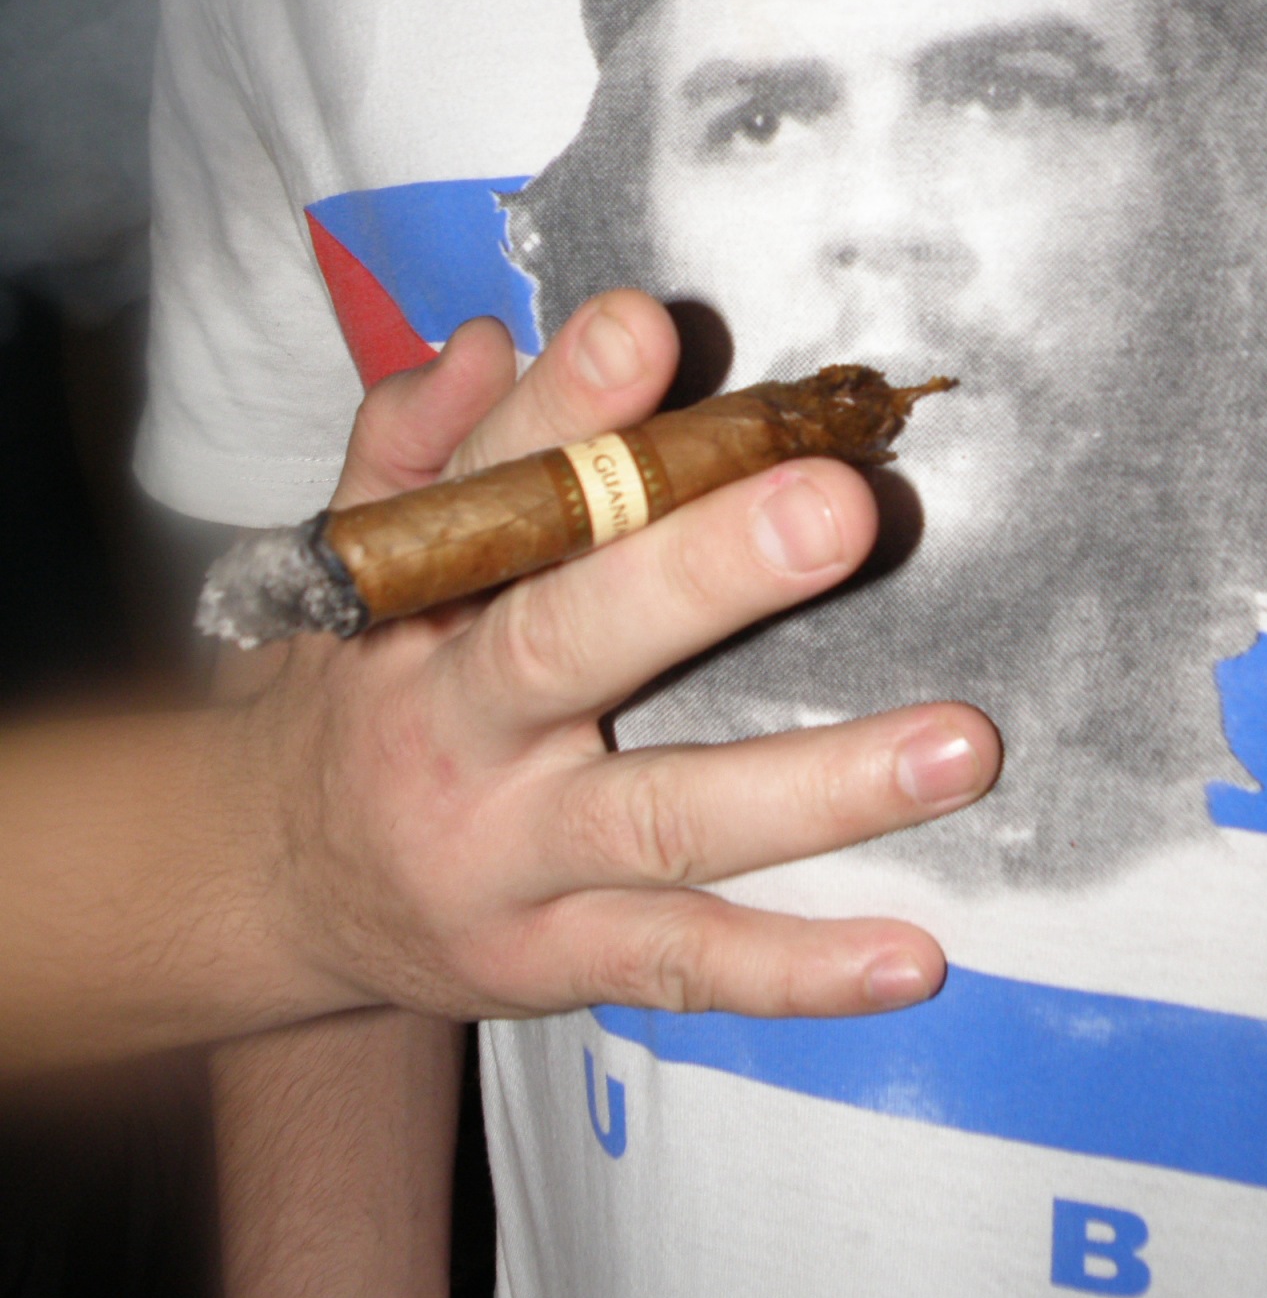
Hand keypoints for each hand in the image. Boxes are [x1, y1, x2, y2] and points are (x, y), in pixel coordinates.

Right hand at [239, 293, 998, 1021]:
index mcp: (410, 606)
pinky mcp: (552, 961)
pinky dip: (797, 970)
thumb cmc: (356, 689)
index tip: (648, 327)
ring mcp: (507, 860)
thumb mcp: (351, 563)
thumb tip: (488, 340)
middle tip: (836, 507)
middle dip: (702, 573)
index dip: (562, 410)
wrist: (275, 886)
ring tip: (961, 746)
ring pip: (666, 819)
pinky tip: (913, 959)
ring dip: (817, 786)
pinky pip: (682, 965)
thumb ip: (412, 446)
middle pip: (573, 642)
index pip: (490, 491)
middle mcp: (454, 728)